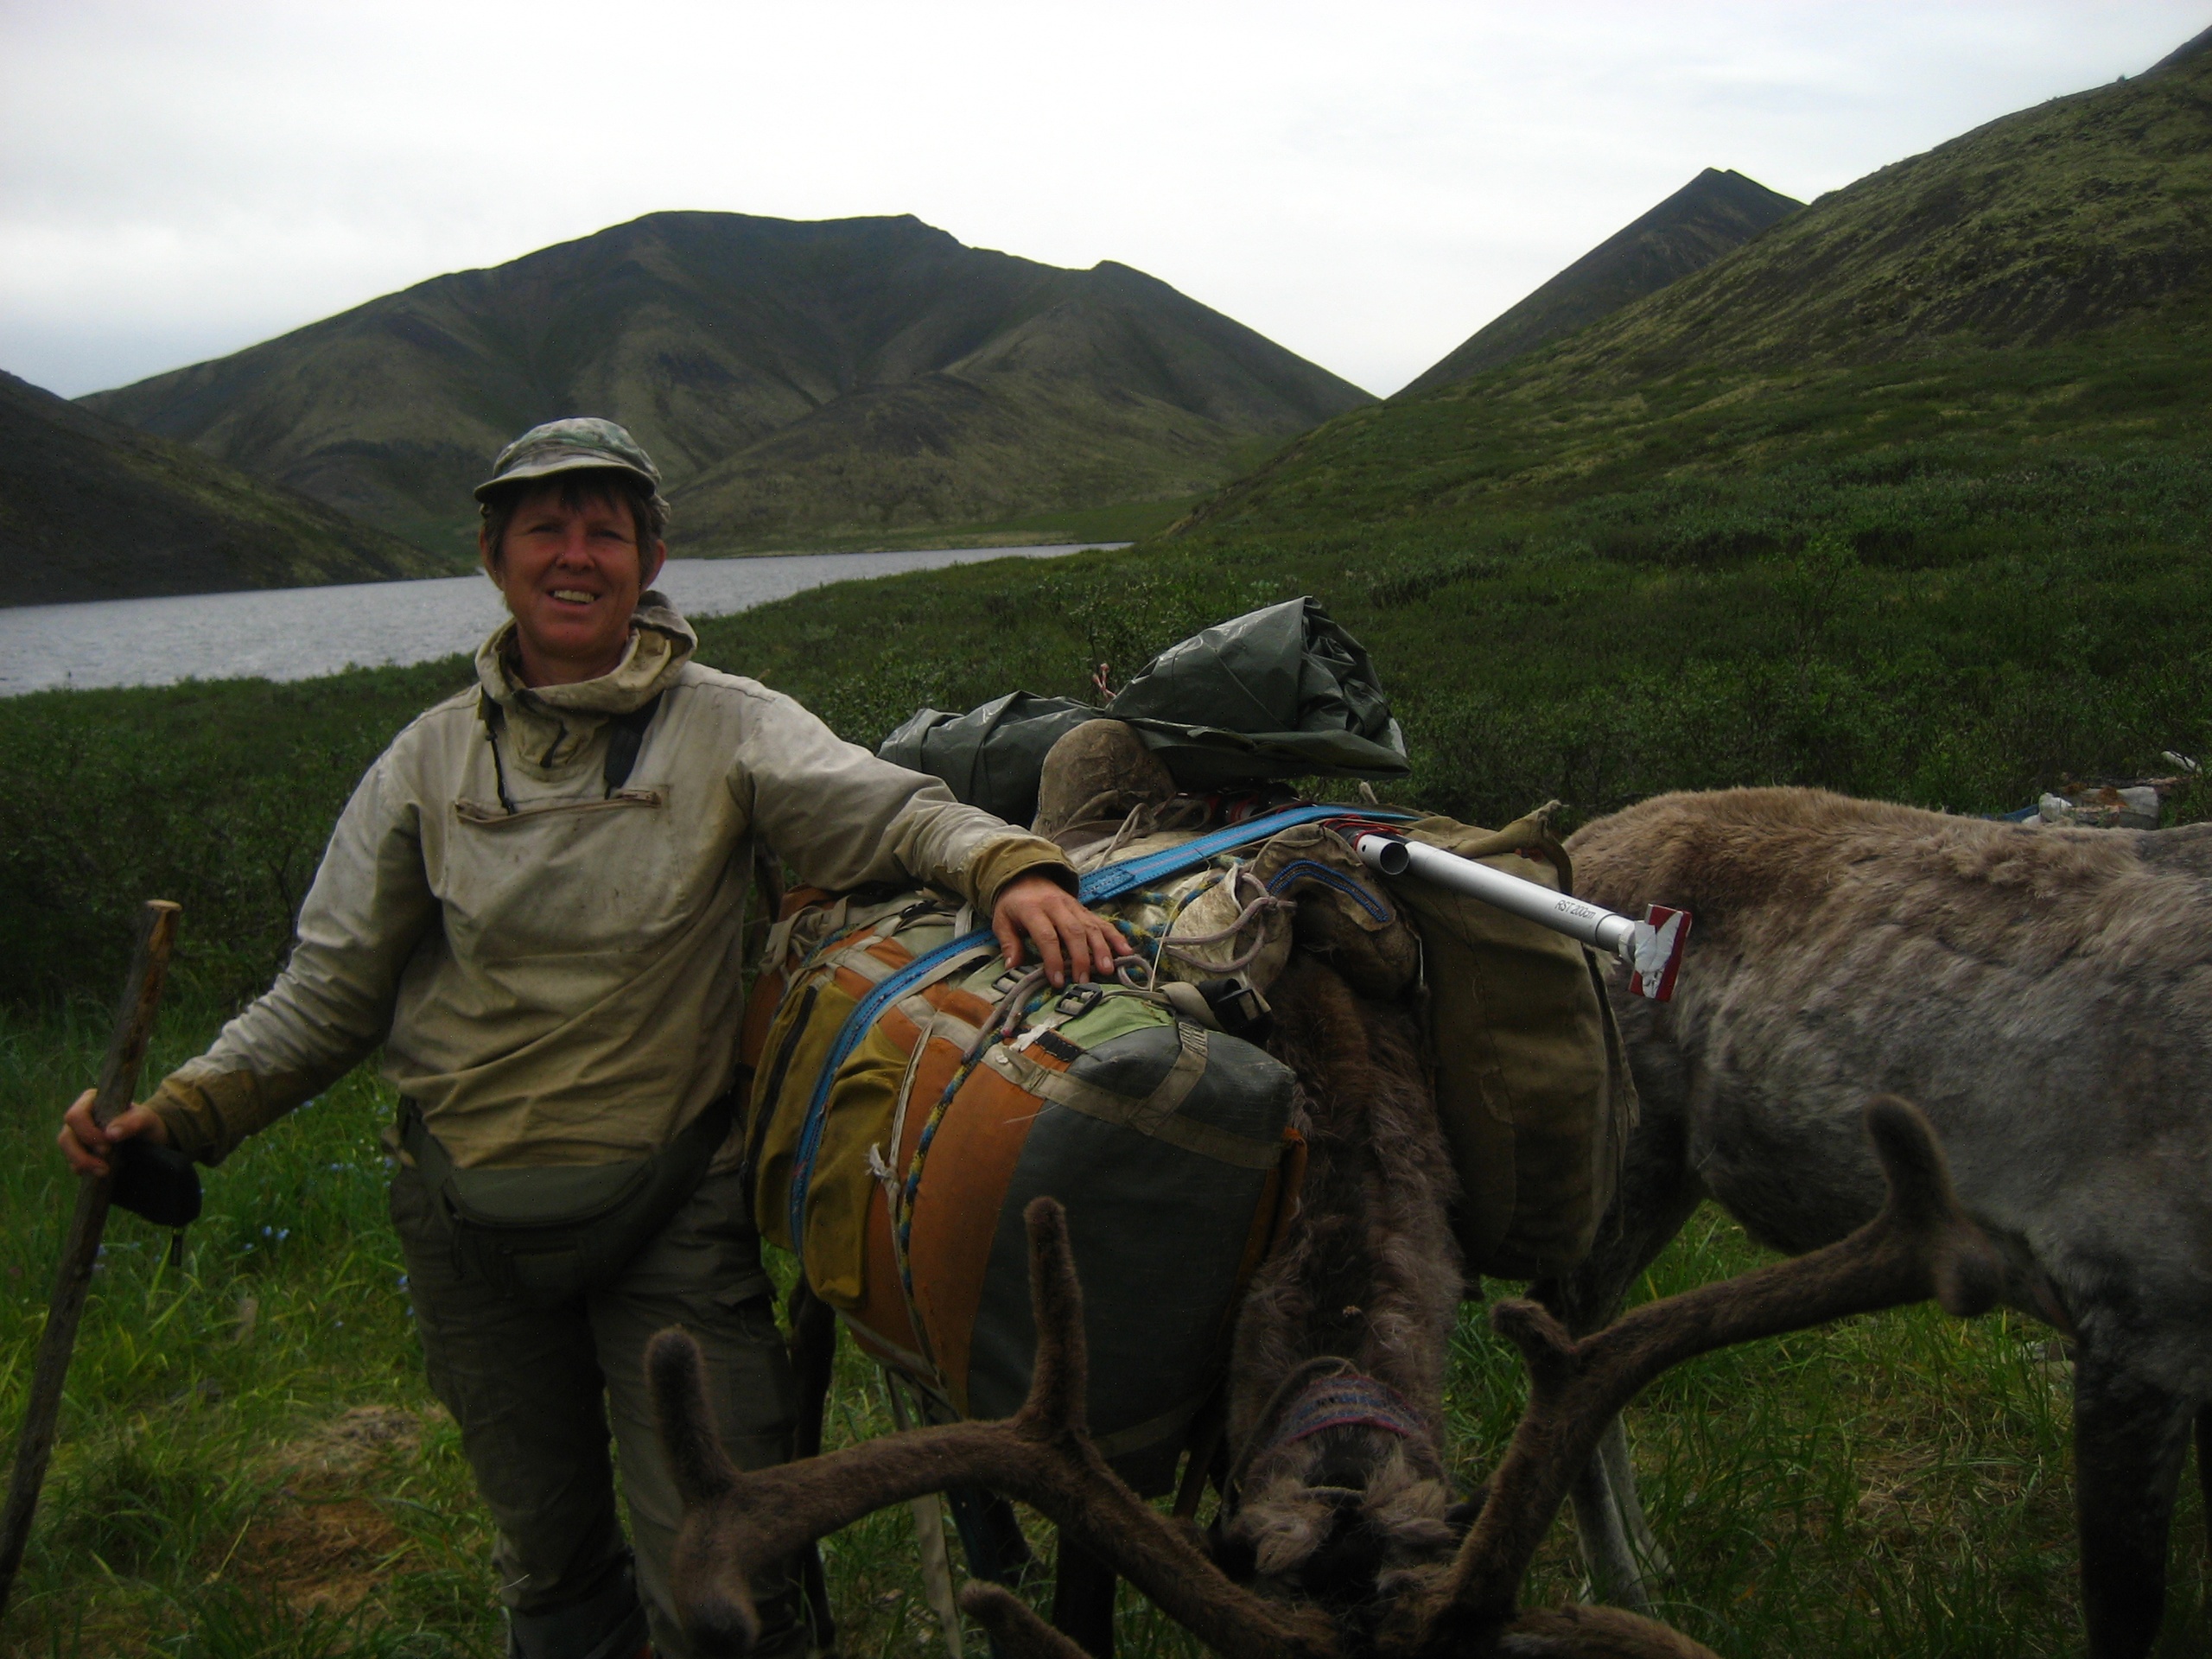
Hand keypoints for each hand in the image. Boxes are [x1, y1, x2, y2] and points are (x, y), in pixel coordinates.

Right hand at [58, 1086, 169, 1178]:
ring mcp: (77, 1137)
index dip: (87, 1132)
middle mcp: (80, 1119)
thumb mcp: (147, 1120)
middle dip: (82, 1154)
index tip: (108, 1145)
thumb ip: (133, 1122)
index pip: (76, 1115)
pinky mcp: (80, 1154)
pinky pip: (74, 1164)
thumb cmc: (146, 1124)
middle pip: (66, 1137)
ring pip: (67, 1151)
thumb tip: (110, 1133)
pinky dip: (87, 1170)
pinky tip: (105, 1172)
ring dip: (83, 1164)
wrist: (151, 1140)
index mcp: (91, 1102)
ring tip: (105, 1172)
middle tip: (105, 1164)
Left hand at [992, 873, 1125, 987]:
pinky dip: (1115, 936)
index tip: (1058, 981)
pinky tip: (1126, 951)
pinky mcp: (1085, 909)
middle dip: (1081, 957)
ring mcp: (1074, 907)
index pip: (1047, 936)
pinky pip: (1102, 922)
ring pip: (1091, 927)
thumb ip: (1008, 942)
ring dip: (1102, 949)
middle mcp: (1057, 906)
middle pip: (1074, 932)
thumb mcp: (1001, 920)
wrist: (1028, 876)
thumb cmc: (1014, 905)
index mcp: (1033, 909)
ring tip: (1108, 970)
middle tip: (1084, 980)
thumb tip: (1012, 966)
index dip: (1054, 959)